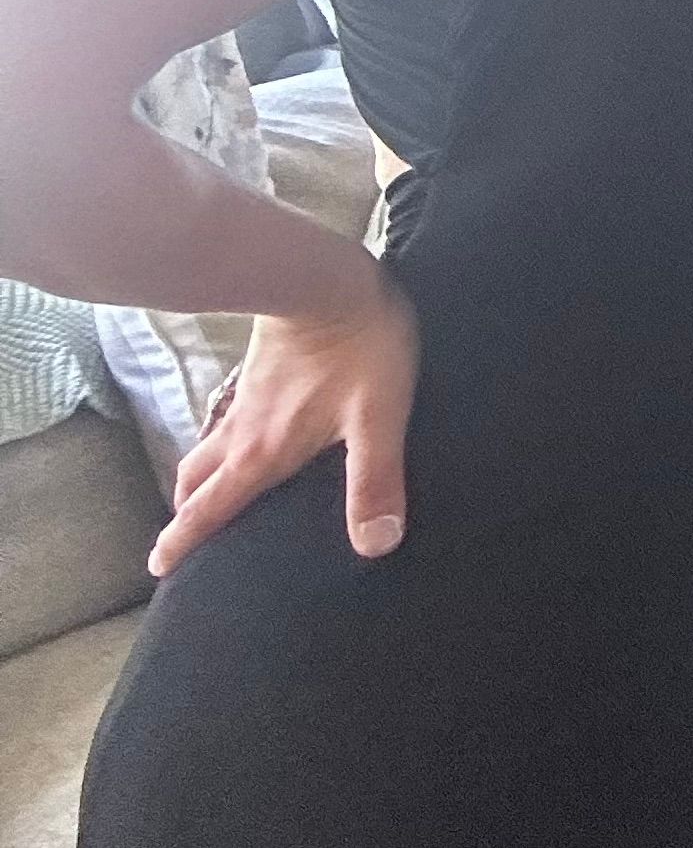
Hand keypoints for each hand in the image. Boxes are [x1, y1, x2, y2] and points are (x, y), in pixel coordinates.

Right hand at [154, 271, 416, 574]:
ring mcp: (247, 400)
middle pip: (198, 482)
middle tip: (175, 543)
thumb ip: (375, 482)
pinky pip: (227, 419)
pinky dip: (219, 443)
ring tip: (198, 497)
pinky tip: (236, 439)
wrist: (326, 279)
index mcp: (263, 454)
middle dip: (184, 515)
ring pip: (207, 448)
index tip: (158, 569)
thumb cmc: (359, 349)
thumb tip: (375, 546)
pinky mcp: (258, 373)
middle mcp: (243, 432)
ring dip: (197, 478)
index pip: (211, 509)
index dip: (182, 542)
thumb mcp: (379, 421)